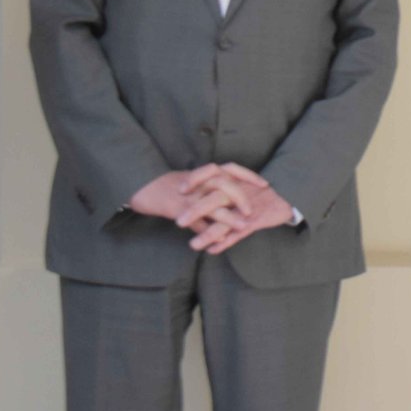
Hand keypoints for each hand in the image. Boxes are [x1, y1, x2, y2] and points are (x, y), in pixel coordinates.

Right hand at [128, 163, 269, 232]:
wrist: (145, 187)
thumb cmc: (171, 184)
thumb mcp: (194, 183)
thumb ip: (210, 189)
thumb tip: (229, 197)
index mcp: (206, 173)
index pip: (232, 169)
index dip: (249, 176)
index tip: (265, 184)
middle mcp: (200, 183)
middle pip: (226, 184)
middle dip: (242, 197)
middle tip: (252, 210)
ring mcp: (190, 196)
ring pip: (214, 205)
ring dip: (230, 217)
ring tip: (244, 227)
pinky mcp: (179, 210)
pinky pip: (197, 223)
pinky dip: (208, 231)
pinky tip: (219, 241)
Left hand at [182, 184, 295, 253]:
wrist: (287, 197)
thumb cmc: (259, 193)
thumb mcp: (241, 185)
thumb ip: (221, 191)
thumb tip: (200, 201)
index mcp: (234, 179)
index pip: (211, 175)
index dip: (195, 180)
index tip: (180, 190)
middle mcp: (239, 191)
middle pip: (216, 198)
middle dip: (196, 210)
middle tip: (179, 222)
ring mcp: (247, 207)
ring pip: (226, 220)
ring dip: (208, 233)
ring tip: (193, 245)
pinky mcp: (256, 220)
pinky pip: (239, 233)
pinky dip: (226, 242)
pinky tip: (213, 251)